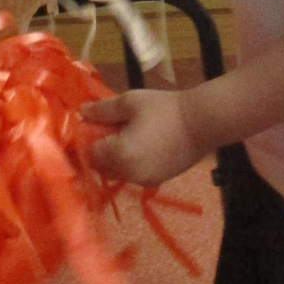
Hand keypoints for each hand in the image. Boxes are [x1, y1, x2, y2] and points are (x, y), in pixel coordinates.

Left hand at [82, 90, 203, 186]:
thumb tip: (81, 113)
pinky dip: (135, 162)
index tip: (100, 123)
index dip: (91, 138)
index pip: (90, 154)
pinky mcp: (159, 181)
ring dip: (119, 157)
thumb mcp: (130, 102)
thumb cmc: (164, 109)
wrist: (202, 123)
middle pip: (103, 166)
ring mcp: (144, 181)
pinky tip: (148, 144)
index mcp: (118, 155)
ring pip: (119, 172)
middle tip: (119, 127)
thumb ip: (102, 110)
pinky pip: (136, 174)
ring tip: (136, 133)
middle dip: (104, 149)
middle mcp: (128, 174)